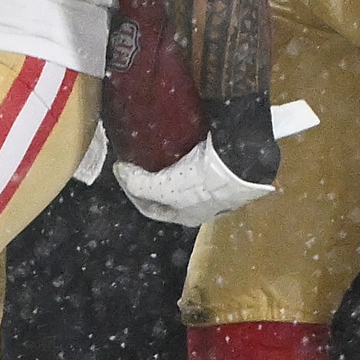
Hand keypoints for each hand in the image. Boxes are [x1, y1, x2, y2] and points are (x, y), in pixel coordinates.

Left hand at [113, 136, 276, 226]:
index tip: (121, 172)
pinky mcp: (222, 167)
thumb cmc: (200, 184)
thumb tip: (120, 171)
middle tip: (137, 159)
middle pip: (167, 193)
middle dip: (149, 178)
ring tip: (155, 148)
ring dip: (168, 165)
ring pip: (183, 177)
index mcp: (185, 216)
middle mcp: (200, 205)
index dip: (131, 192)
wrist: (238, 164)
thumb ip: (138, 184)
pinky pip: (197, 161)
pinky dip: (184, 153)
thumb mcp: (163, 188)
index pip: (150, 208)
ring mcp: (214, 186)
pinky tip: (178, 142)